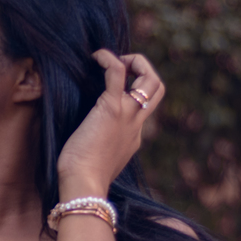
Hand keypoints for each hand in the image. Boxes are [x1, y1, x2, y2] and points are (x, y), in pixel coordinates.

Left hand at [56, 51, 165, 198]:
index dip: (132, 92)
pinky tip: (96, 56)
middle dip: (144, 71)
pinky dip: (109, 59)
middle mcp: (136, 124)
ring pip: (150, 80)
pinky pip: (117, 73)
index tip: (113, 87)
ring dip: (135, 62)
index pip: (143, 108)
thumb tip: (86, 140)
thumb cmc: (82, 177)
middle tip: (121, 66)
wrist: (84, 184)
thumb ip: (100, 147)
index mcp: (133, 136)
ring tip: (110, 59)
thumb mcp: (98, 159)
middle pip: (158, 89)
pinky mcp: (111, 108)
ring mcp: (128, 115)